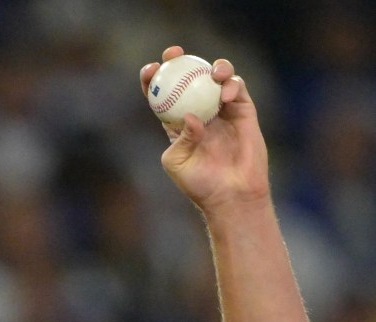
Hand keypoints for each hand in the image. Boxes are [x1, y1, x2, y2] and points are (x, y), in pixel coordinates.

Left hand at [140, 46, 269, 211]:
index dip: (154, 79)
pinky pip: (238, 89)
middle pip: (188, 78)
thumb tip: (190, 116)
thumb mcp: (178, 162)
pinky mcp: (244, 112)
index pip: (162, 94)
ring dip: (213, 68)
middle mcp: (199, 111)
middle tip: (174, 54)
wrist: (231, 195)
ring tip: (211, 74)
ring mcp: (222, 110)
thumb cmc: (199, 184)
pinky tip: (225, 93)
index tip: (149, 70)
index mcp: (176, 123)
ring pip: (217, 77)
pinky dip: (232, 85)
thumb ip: (180, 138)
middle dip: (180, 61)